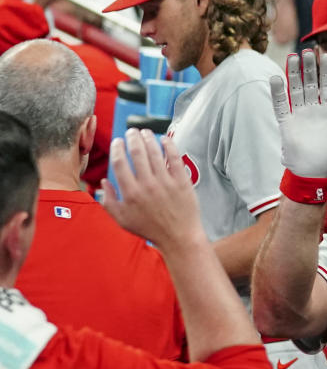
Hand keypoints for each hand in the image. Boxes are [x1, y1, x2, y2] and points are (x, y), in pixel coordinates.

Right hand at [102, 129, 204, 249]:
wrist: (178, 236)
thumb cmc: (150, 229)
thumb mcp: (122, 220)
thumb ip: (109, 201)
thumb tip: (103, 182)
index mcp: (130, 193)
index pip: (119, 163)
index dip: (117, 148)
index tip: (117, 141)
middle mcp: (147, 185)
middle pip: (137, 153)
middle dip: (132, 138)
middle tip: (131, 131)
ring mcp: (165, 182)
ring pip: (155, 152)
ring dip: (148, 138)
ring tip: (145, 132)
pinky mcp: (182, 181)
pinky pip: (174, 158)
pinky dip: (169, 145)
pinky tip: (164, 139)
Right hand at [269, 49, 326, 178]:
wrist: (313, 175)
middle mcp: (313, 110)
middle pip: (311, 83)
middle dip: (310, 67)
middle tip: (309, 50)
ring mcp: (299, 116)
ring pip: (296, 90)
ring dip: (294, 74)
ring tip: (294, 56)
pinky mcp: (286, 124)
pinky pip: (281, 106)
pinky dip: (278, 93)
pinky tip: (276, 78)